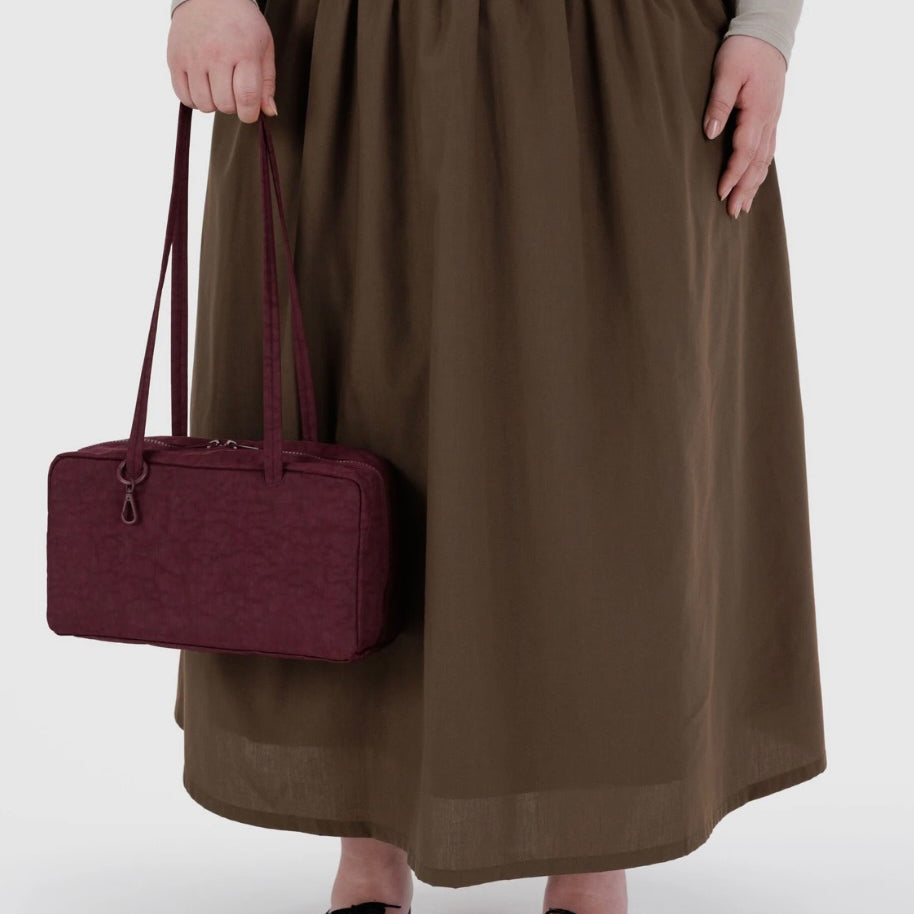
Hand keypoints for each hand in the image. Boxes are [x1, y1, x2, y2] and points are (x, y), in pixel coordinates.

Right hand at [166, 0, 276, 123]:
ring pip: (203, 104)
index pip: (247, 98)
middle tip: (232, 90)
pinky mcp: (175, 58)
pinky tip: (202, 87)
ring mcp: (193, 56)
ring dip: (213, 103)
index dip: (250, 114)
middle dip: (232, 106)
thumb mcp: (263, 47)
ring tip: (217, 87)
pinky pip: (183, 95)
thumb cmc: (241, 23)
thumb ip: (267, 83)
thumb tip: (269, 112)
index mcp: (244, 52)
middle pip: (225, 105)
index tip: (250, 111)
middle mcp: (216, 54)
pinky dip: (194, 99)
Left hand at [702, 35, 786, 218]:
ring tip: (743, 207)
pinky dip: (761, 170)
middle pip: (757, 163)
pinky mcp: (771, 119)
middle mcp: (769, 121)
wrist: (767, 34)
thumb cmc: (744, 51)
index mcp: (758, 112)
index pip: (745, 151)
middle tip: (733, 213)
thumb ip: (719, 104)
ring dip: (754, 185)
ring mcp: (773, 121)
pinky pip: (768, 151)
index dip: (733, 174)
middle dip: (745, 189)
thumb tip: (710, 134)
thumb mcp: (726, 73)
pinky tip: (754, 182)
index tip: (721, 192)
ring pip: (765, 160)